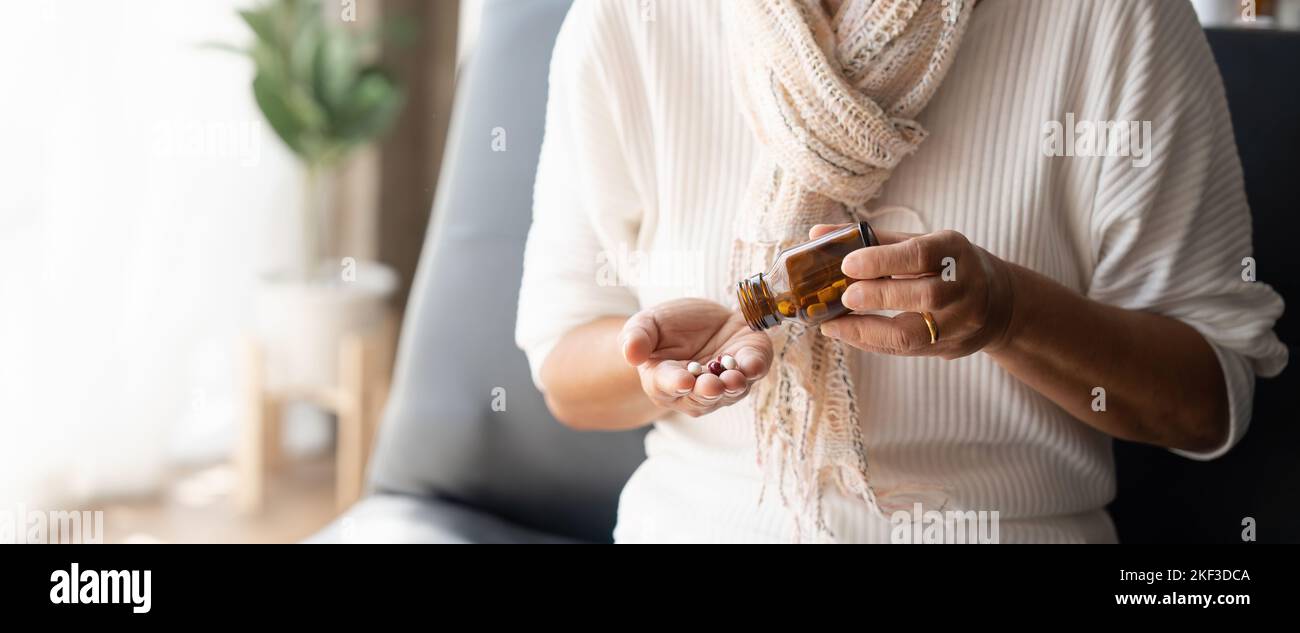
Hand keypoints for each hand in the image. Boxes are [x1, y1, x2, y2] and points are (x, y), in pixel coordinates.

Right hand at [619, 298, 772, 417]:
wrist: (701, 319)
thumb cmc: (668, 327)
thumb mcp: (647, 325)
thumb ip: (637, 338)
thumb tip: (629, 354)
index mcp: (664, 381)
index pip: (668, 386)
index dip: (675, 384)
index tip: (683, 381)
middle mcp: (696, 390)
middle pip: (702, 397)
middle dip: (708, 391)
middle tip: (712, 386)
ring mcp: (726, 381)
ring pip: (731, 391)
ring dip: (734, 386)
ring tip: (734, 379)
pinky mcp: (750, 364)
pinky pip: (754, 371)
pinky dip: (755, 368)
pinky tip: (754, 364)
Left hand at [810, 224, 1016, 358]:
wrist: (998, 303)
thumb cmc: (945, 265)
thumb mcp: (920, 243)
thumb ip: (871, 240)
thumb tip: (817, 233)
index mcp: (955, 251)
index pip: (920, 255)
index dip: (882, 260)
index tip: (848, 264)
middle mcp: (964, 288)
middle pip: (923, 296)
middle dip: (878, 297)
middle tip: (844, 296)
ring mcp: (960, 323)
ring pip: (914, 334)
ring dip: (867, 329)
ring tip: (833, 322)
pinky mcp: (949, 347)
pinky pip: (905, 350)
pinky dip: (871, 342)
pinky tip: (846, 333)